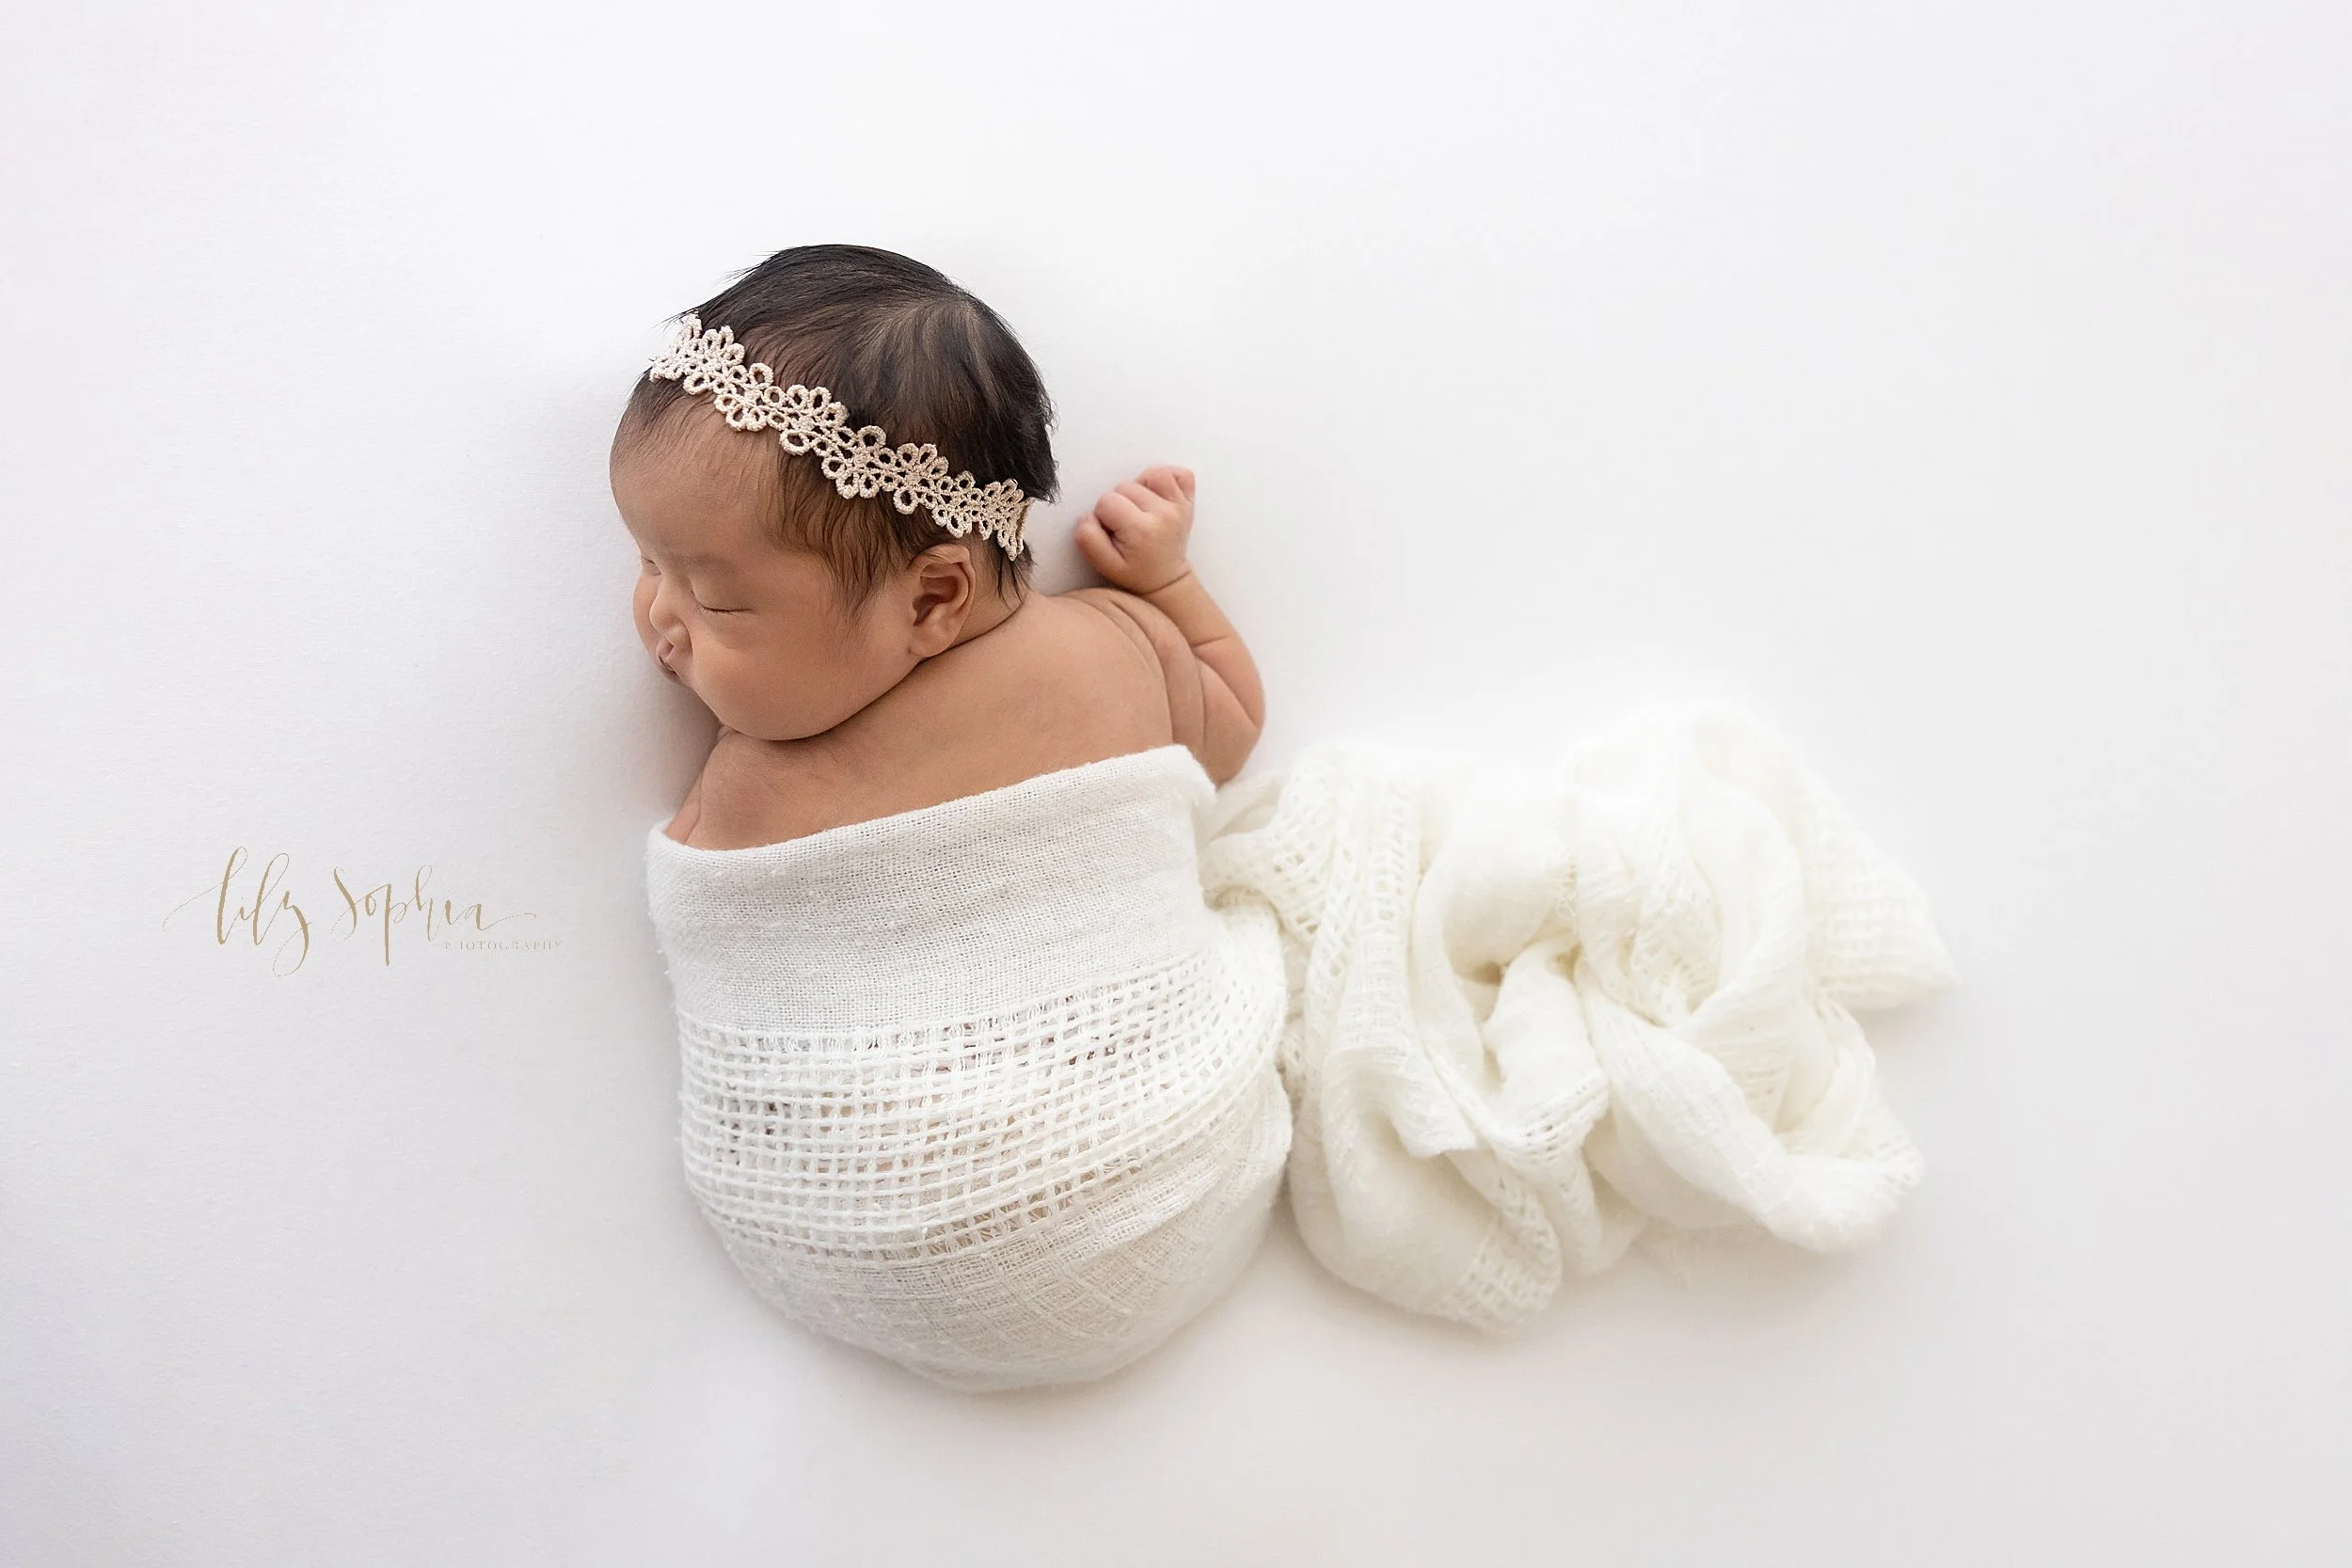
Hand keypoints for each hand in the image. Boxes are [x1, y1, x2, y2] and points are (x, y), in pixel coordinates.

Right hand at [1074, 465, 1196, 593]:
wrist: (1166, 579)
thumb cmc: (1134, 571)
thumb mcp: (1104, 564)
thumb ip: (1088, 539)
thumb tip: (1087, 515)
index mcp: (1141, 530)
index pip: (1106, 501)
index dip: (1102, 514)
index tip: (1112, 530)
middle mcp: (1163, 514)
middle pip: (1126, 486)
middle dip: (1119, 503)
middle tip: (1126, 524)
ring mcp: (1178, 506)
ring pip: (1151, 475)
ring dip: (1140, 487)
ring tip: (1139, 508)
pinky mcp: (1188, 501)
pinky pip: (1179, 474)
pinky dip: (1167, 479)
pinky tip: (1157, 496)